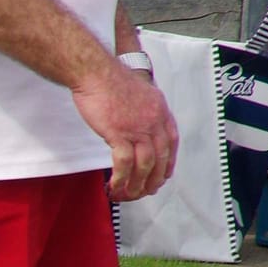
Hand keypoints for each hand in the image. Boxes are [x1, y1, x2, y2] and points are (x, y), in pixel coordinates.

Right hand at [73, 55, 178, 201]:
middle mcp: (154, 121)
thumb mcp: (138, 92)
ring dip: (136, 185)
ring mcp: (138, 128)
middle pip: (160, 159)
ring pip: (144, 165)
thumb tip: (138, 127)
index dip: (167, 164)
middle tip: (143, 192)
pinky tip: (114, 186)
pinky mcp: (119, 133)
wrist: (95, 71)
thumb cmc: (109, 80)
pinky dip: (121, 178)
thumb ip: (143, 111)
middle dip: (152, 181)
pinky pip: (124, 164)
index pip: (172, 143)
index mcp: (160, 110)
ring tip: (127, 195)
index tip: (161, 176)